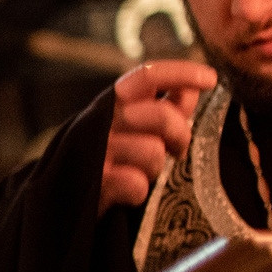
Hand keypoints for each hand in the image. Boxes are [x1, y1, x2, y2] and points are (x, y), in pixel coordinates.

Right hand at [101, 61, 217, 214]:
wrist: (60, 198)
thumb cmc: (109, 156)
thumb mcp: (134, 125)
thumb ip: (165, 106)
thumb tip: (192, 91)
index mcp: (113, 101)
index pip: (148, 75)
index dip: (182, 73)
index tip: (211, 79)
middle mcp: (102, 120)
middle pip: (161, 115)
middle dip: (179, 134)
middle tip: (177, 150)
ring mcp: (96, 151)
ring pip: (152, 152)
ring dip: (155, 168)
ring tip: (142, 172)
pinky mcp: (93, 182)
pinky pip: (136, 184)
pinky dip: (138, 191)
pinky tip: (128, 192)